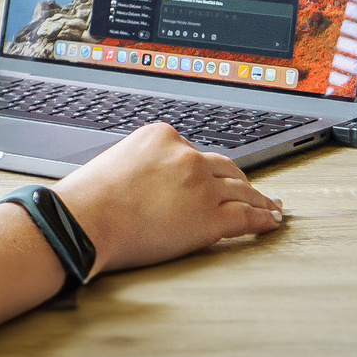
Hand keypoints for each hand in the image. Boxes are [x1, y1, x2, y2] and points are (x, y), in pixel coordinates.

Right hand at [51, 123, 283, 276]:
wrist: (85, 219)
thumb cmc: (89, 199)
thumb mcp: (118, 161)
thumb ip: (143, 165)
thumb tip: (151, 183)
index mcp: (163, 136)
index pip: (194, 152)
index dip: (206, 170)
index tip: (213, 178)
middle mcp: (187, 155)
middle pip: (224, 167)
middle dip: (238, 179)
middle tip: (250, 188)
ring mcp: (201, 185)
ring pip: (241, 190)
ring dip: (259, 198)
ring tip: (270, 206)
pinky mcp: (209, 217)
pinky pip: (245, 216)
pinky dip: (263, 219)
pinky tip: (270, 221)